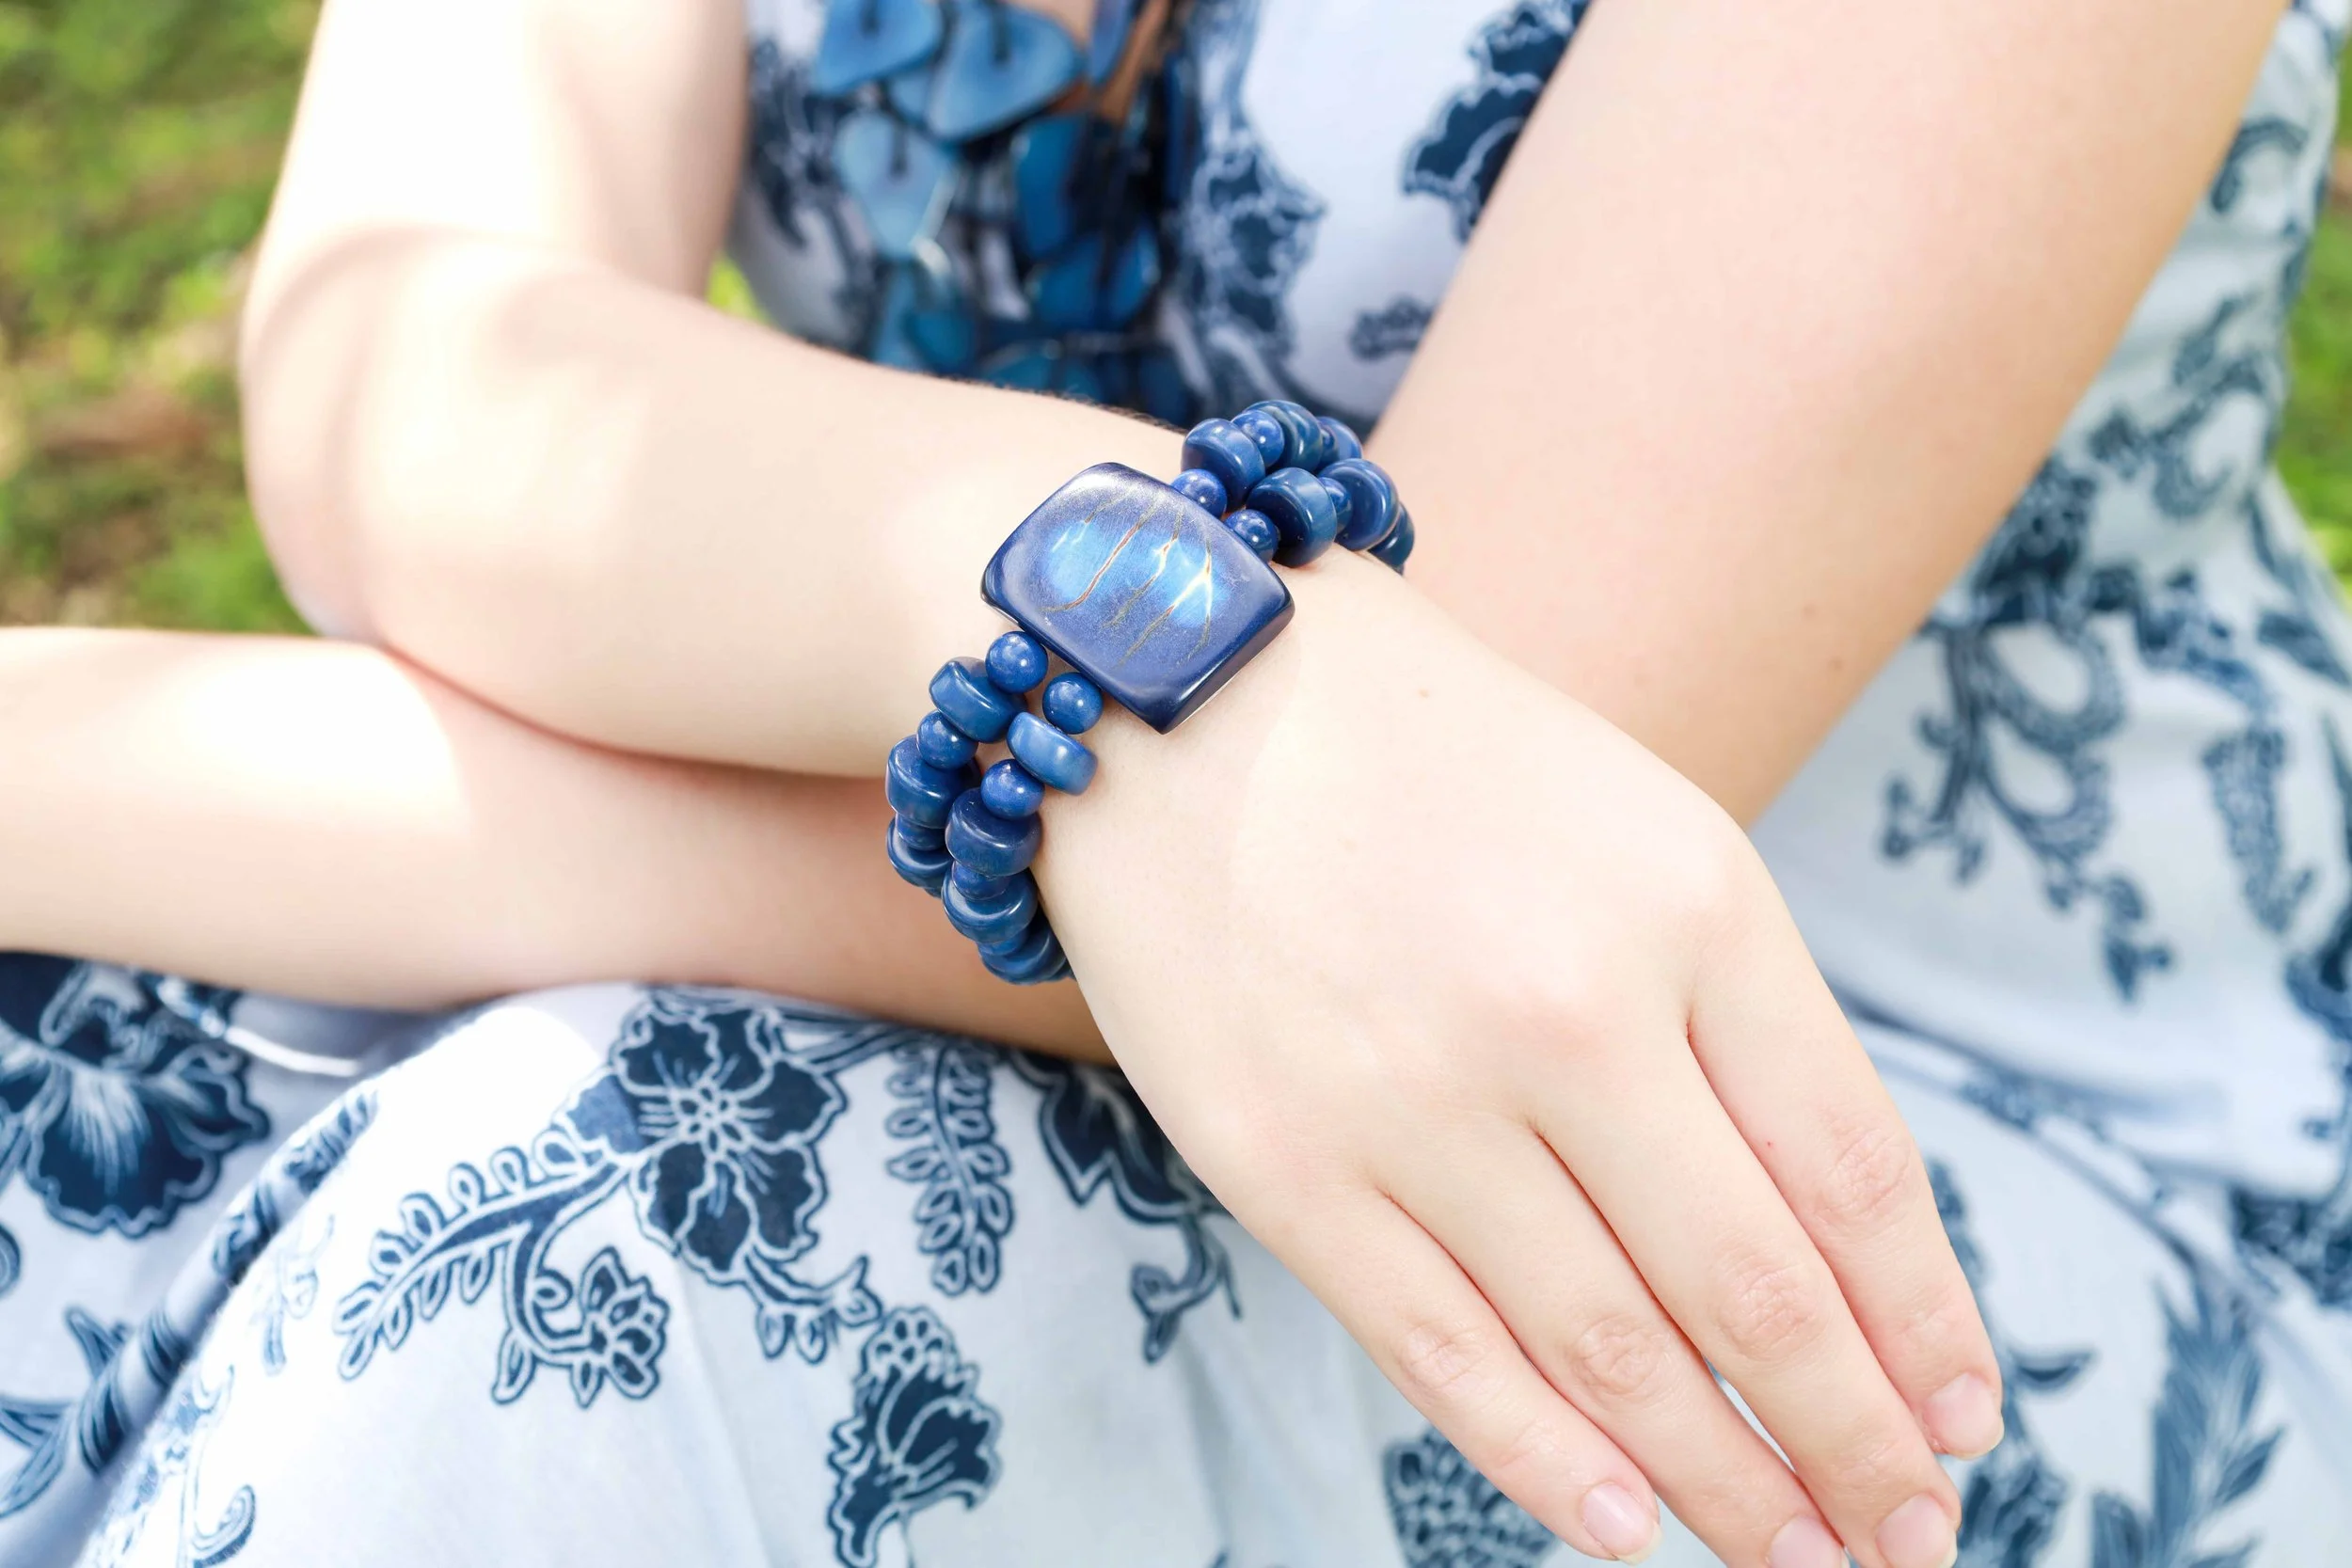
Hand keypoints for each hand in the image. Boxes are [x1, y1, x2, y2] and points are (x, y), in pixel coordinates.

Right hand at [1037, 553, 2000, 1567]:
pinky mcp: (1284, 1164)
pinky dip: (1542, 1460)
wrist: (1177, 684)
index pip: (1854, 1169)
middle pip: (1755, 1288)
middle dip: (1851, 1438)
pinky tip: (1618, 1524)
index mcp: (1691, 903)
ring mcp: (1416, 1099)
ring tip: (1789, 1550)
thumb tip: (1822, 1242)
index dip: (1923, 1322)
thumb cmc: (1434, 758)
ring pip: (1610, 1346)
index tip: (1962, 1418)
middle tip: (1906, 1533)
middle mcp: (1570, 1010)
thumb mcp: (1637, 826)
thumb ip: (1735, 1012)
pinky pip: (1441, 1351)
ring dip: (1721, 1477)